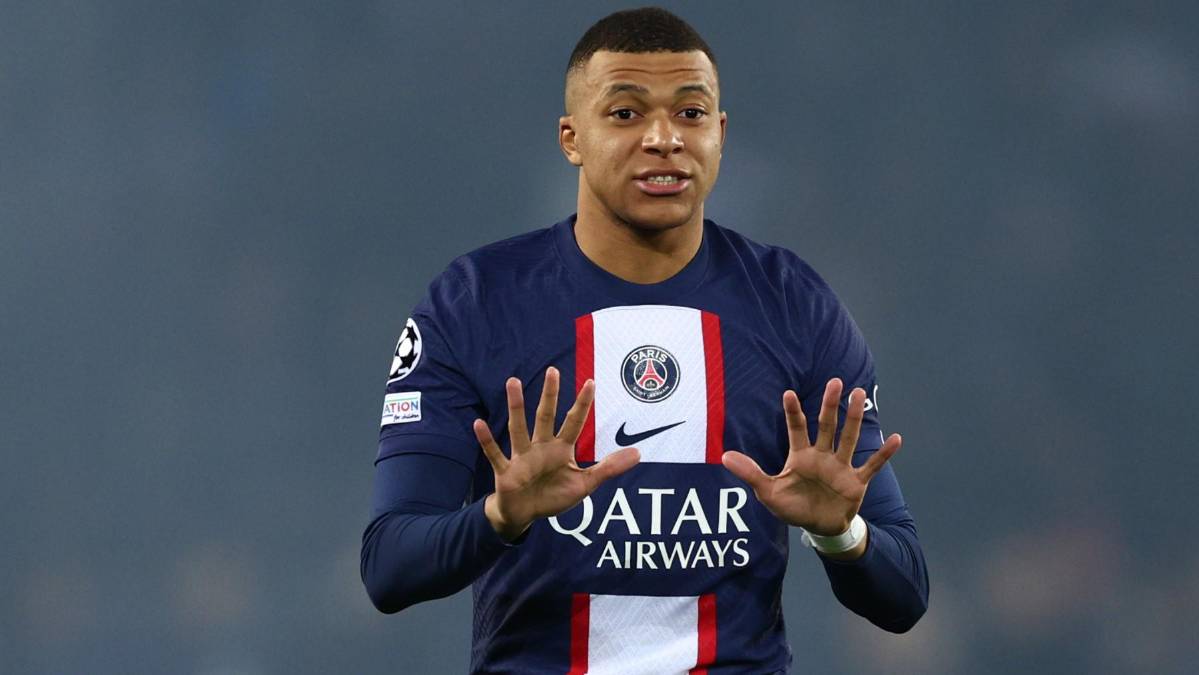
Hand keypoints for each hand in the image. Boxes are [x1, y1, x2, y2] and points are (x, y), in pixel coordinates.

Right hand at [476, 367, 640, 540]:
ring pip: (518, 429)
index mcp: (561, 449)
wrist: (525, 514)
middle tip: (553, 371)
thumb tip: (639, 454)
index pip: (574, 422)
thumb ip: (609, 468)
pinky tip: (478, 423)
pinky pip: (495, 454)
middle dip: (550, 396)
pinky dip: (487, 441)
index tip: (591, 382)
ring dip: (516, 407)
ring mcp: (522, 458)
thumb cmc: (553, 495)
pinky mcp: (506, 471)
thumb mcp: (585, 484)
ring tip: (513, 382)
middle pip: (546, 417)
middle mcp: (541, 448)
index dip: (583, 405)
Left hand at [721, 378, 901, 536]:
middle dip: (830, 404)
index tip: (787, 393)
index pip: (796, 429)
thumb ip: (750, 472)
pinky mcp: (856, 482)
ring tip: (860, 395)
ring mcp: (840, 467)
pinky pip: (871, 465)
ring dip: (854, 418)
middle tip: (836, 381)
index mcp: (800, 456)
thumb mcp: (768, 492)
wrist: (819, 528)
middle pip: (827, 426)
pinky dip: (883, 454)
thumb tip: (723, 456)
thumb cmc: (792, 506)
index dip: (792, 412)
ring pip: (849, 438)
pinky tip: (896, 438)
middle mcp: (822, 456)